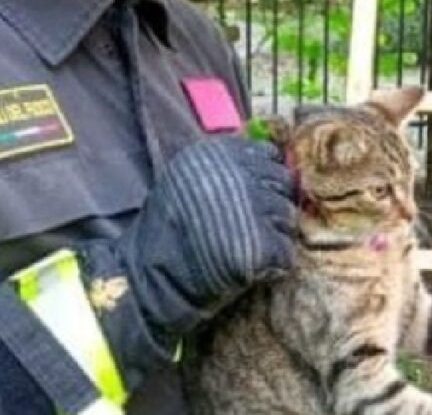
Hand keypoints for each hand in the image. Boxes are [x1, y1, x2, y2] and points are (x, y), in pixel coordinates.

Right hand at [127, 137, 296, 328]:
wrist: (144, 279)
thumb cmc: (165, 230)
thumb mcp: (185, 178)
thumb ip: (225, 166)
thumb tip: (274, 160)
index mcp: (215, 152)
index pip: (269, 155)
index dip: (266, 177)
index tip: (255, 197)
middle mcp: (235, 172)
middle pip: (283, 183)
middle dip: (273, 206)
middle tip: (250, 229)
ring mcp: (249, 208)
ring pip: (287, 216)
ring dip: (274, 234)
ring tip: (245, 248)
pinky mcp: (259, 246)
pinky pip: (285, 251)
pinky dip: (274, 263)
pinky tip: (249, 268)